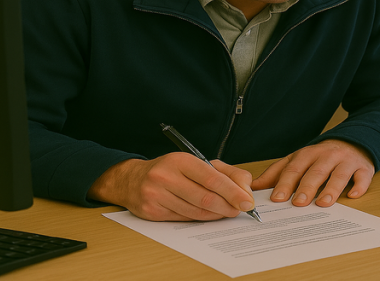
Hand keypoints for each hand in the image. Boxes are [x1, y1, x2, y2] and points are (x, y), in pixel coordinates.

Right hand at [88, 154, 254, 221]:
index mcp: (180, 161)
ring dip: (216, 215)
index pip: (211, 179)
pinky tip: (209, 215)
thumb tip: (245, 189)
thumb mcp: (197, 163)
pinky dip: (201, 219)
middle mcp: (165, 177)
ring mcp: (156, 195)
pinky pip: (184, 219)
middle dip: (227, 206)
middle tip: (240, 210)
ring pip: (196, 212)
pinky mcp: (151, 212)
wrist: (132, 180)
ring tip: (227, 212)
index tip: (247, 202)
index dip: (233, 192)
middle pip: (205, 198)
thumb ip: (226, 173)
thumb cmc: (172, 170)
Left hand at [251, 139, 374, 206]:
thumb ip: (277, 173)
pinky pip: (362, 176)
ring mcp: (346, 161)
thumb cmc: (321, 157)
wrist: (353, 142)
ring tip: (323, 203)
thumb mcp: (298, 160)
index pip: (294, 169)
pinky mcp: (363, 167)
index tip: (277, 198)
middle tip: (298, 203)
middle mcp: (327, 156)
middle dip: (307, 187)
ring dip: (331, 189)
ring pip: (338, 174)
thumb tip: (253, 187)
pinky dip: (359, 186)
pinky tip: (353, 196)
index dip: (285, 183)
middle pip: (316, 172)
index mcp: (308, 154)